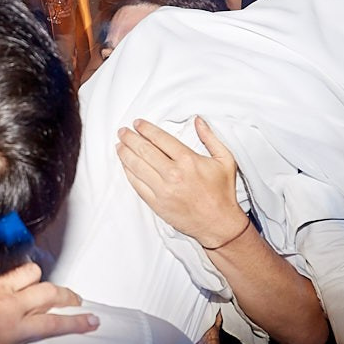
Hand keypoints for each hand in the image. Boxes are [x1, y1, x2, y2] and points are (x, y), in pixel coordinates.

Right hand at [0, 264, 91, 343]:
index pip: (25, 276)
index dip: (35, 275)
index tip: (41, 275)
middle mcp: (8, 306)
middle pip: (47, 294)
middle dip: (66, 296)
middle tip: (78, 300)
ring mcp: (8, 333)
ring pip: (49, 323)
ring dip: (73, 322)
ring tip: (90, 323)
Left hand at [117, 117, 248, 248]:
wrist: (219, 223)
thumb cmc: (222, 193)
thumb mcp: (225, 160)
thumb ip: (210, 138)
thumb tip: (198, 120)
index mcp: (188, 160)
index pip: (160, 139)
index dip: (146, 129)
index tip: (138, 124)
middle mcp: (173, 174)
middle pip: (144, 150)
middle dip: (130, 138)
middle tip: (123, 132)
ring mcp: (163, 190)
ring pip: (137, 167)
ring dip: (125, 154)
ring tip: (119, 145)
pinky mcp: (157, 203)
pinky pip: (137, 185)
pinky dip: (129, 173)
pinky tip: (125, 165)